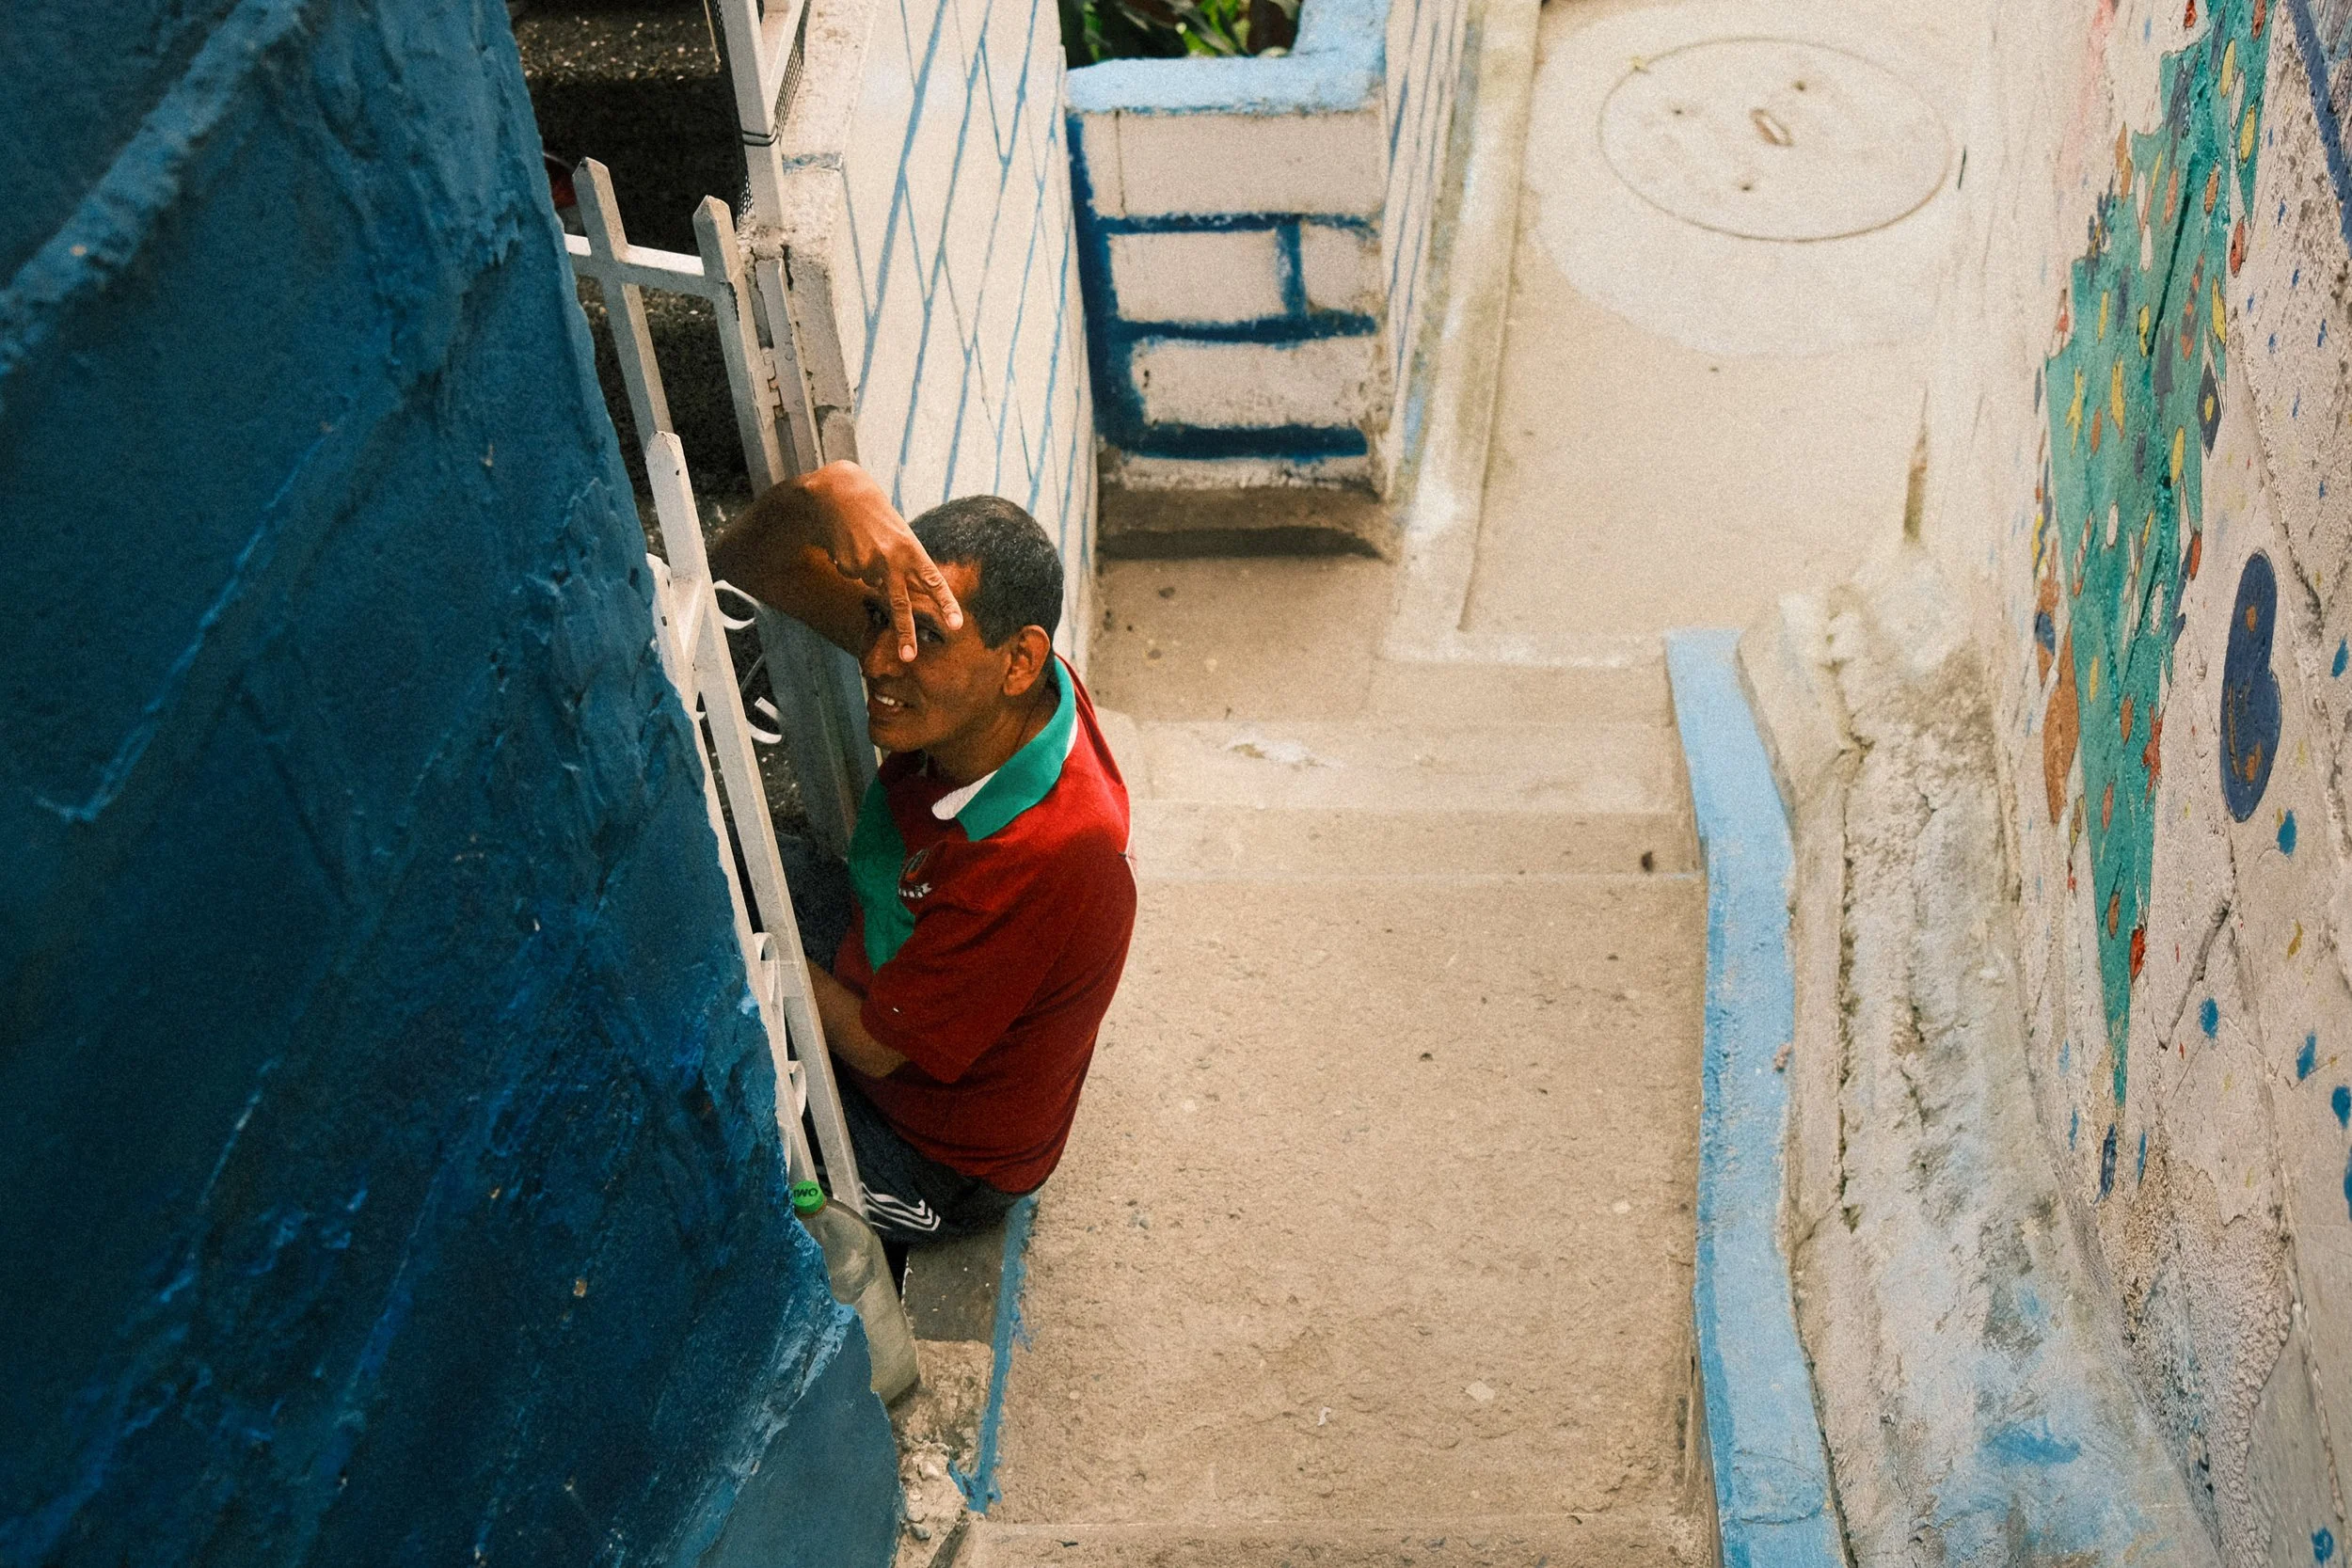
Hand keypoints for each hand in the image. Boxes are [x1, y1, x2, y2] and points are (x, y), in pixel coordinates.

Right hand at [801, 462, 963, 662]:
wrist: (837, 494)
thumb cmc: (876, 513)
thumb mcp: (900, 534)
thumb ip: (909, 562)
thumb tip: (911, 592)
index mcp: (911, 549)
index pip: (933, 581)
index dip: (945, 603)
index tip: (956, 623)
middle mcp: (891, 560)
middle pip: (901, 603)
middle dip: (905, 631)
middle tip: (908, 656)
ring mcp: (868, 565)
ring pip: (873, 583)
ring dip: (870, 569)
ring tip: (863, 541)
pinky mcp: (848, 566)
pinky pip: (855, 575)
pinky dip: (853, 563)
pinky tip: (848, 544)